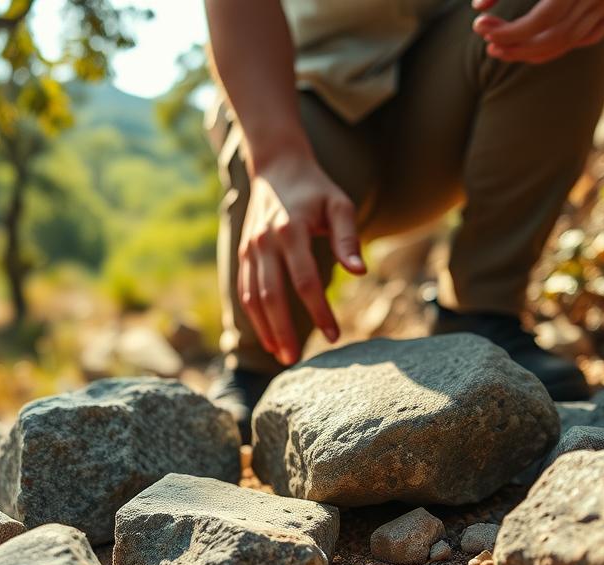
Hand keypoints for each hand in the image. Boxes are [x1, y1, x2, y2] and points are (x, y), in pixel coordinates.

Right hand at [238, 151, 364, 365]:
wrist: (277, 166)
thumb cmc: (316, 189)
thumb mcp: (339, 205)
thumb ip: (348, 238)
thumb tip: (359, 273)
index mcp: (290, 231)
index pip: (305, 281)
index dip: (319, 311)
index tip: (334, 335)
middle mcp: (264, 242)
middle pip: (271, 296)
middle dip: (284, 331)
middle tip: (297, 360)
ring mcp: (250, 249)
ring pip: (253, 297)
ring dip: (265, 329)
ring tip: (282, 355)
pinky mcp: (243, 253)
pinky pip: (244, 290)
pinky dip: (254, 316)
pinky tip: (267, 336)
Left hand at [472, 0, 603, 63]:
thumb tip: (478, 6)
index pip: (540, 19)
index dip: (508, 30)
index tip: (479, 27)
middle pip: (555, 36)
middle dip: (517, 46)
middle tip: (489, 46)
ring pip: (568, 42)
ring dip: (532, 51)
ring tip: (502, 48)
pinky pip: (584, 39)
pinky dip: (557, 45)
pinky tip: (531, 43)